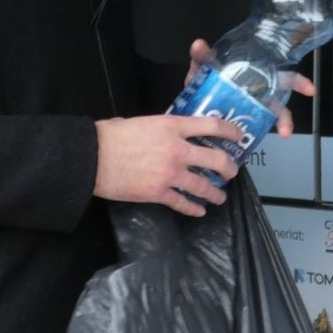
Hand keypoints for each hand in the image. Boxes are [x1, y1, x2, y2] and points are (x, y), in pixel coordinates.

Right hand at [93, 114, 241, 216]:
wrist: (93, 157)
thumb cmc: (112, 135)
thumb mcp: (143, 122)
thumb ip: (162, 127)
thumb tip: (167, 133)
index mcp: (173, 126)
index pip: (211, 126)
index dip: (230, 131)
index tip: (239, 136)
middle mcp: (178, 149)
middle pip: (215, 159)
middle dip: (229, 167)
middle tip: (232, 171)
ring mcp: (170, 173)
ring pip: (203, 186)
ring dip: (215, 193)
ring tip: (220, 197)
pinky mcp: (158, 193)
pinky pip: (182, 203)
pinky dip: (193, 208)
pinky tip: (199, 211)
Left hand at [185, 38, 315, 137]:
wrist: (189, 103)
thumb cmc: (203, 81)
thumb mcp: (202, 68)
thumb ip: (202, 56)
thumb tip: (199, 45)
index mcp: (251, 76)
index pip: (280, 76)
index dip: (297, 82)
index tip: (309, 90)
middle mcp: (255, 93)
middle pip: (278, 102)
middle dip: (286, 116)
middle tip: (286, 127)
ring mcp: (249, 110)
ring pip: (268, 120)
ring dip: (273, 129)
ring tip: (273, 137)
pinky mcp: (240, 124)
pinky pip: (251, 133)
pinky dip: (250, 139)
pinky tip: (245, 145)